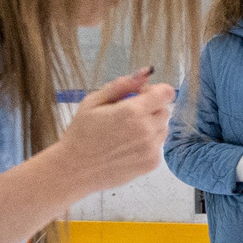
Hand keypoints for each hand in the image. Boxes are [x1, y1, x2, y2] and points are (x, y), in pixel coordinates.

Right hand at [58, 68, 175, 192]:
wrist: (76, 169)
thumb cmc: (81, 133)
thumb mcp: (94, 101)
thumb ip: (122, 85)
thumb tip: (145, 72)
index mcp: (133, 111)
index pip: (166, 93)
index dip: (155, 91)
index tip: (140, 95)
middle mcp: (146, 130)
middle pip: (165, 110)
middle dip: (151, 108)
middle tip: (128, 115)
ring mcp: (151, 149)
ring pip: (163, 128)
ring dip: (151, 126)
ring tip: (126, 132)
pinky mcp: (151, 164)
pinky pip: (158, 146)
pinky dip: (148, 143)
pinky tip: (127, 146)